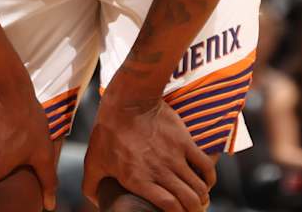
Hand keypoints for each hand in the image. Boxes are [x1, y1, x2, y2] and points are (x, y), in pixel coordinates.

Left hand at [83, 97, 214, 211]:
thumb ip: (92, 184)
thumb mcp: (94, 160)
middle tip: (191, 211)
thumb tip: (94, 199)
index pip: (169, 207)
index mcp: (139, 180)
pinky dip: (209, 178)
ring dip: (202, 197)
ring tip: (199, 200)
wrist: (128, 101)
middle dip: (193, 211)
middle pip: (188, 201)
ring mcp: (174, 157)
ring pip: (198, 187)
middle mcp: (160, 171)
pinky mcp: (184, 142)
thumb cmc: (109, 131)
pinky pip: (205, 165)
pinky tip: (206, 182)